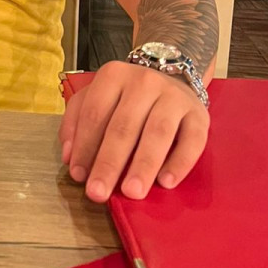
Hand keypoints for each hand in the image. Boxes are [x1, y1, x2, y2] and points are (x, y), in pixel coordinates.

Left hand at [58, 61, 209, 202]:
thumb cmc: (126, 98)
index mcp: (114, 75)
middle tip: (99, 192)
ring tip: (132, 192)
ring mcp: (174, 97)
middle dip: (109, 162)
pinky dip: (180, 163)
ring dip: (143, 165)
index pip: (95, 113)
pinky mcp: (198, 115)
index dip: (85, 146)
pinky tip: (166, 182)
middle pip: (124, 126)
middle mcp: (144, 81)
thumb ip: (76, 123)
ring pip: (158, 132)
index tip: (79, 176)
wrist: (172, 78)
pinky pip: (192, 141)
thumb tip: (69, 157)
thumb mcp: (96, 98)